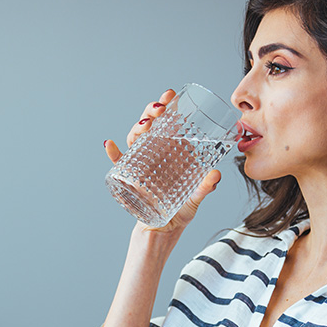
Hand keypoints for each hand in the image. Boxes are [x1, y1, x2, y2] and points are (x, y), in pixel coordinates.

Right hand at [104, 89, 221, 235]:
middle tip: (159, 108)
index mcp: (172, 153)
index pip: (169, 124)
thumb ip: (205, 188)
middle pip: (150, 127)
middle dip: (152, 113)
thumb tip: (216, 174)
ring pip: (135, 139)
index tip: (170, 95)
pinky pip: (119, 163)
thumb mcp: (195, 199)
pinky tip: (110, 144)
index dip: (168, 107)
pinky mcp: (129, 179)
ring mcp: (141, 165)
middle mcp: (155, 155)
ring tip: (145, 124)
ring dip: (137, 127)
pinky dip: (113, 153)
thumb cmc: (179, 212)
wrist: (162, 231)